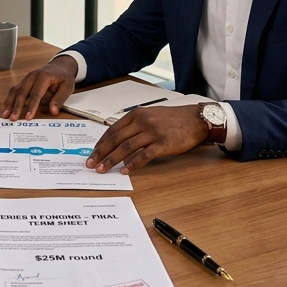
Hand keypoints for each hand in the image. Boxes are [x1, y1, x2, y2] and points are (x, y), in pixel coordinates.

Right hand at [2, 56, 77, 119]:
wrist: (59, 66)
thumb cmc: (63, 77)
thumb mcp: (67, 87)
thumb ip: (59, 99)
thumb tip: (53, 111)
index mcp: (43, 77)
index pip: (36, 94)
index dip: (31, 106)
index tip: (28, 117)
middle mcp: (32, 76)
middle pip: (22, 92)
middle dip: (16, 106)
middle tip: (12, 118)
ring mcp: (26, 79)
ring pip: (15, 91)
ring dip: (9, 103)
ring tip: (4, 115)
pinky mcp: (23, 83)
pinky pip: (14, 91)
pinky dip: (9, 100)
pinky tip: (5, 108)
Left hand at [86, 105, 208, 173]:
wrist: (195, 119)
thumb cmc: (172, 119)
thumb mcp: (150, 116)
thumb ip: (134, 126)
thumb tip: (118, 142)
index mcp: (136, 114)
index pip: (112, 130)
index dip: (100, 143)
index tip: (92, 153)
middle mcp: (141, 122)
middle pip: (115, 139)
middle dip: (100, 153)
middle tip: (90, 164)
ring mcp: (152, 133)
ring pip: (126, 148)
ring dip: (111, 160)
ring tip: (102, 170)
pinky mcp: (162, 144)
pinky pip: (143, 156)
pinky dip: (132, 164)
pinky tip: (124, 171)